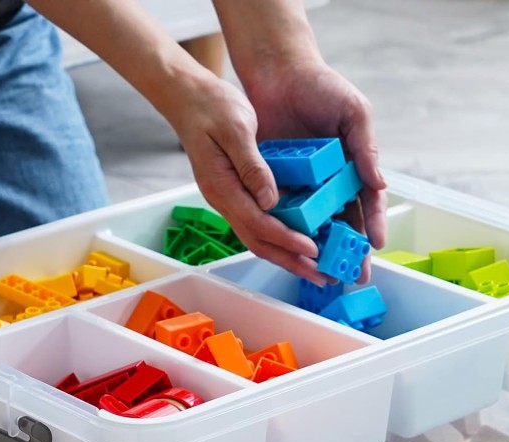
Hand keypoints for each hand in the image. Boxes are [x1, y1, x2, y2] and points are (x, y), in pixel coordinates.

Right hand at [171, 73, 324, 282]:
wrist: (187, 98)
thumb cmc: (211, 106)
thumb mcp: (236, 127)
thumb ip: (252, 165)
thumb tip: (271, 199)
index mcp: (223, 187)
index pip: (259, 223)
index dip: (287, 239)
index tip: (313, 249)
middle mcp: (224, 200)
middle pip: (259, 242)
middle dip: (291, 261)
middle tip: (321, 276)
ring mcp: (229, 200)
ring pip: (259, 238)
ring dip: (287, 256)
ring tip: (316, 268)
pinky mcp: (236, 194)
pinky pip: (259, 224)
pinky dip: (281, 239)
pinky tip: (300, 242)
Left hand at [245, 58, 387, 283]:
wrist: (278, 72)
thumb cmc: (322, 87)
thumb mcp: (353, 113)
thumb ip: (365, 148)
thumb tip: (379, 183)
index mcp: (353, 168)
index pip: (367, 204)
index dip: (372, 226)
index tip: (374, 246)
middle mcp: (330, 183)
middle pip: (343, 224)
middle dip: (349, 251)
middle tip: (353, 277)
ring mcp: (304, 186)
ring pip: (315, 225)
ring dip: (320, 250)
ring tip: (325, 272)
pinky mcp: (278, 184)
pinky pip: (285, 213)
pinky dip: (289, 232)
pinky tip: (293, 250)